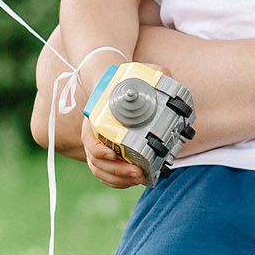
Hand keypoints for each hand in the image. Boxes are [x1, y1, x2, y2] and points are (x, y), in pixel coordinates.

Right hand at [76, 57, 146, 187]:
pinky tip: (133, 181)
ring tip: (140, 177)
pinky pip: (107, 175)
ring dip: (119, 179)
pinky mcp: (107, 157)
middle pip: (97, 161)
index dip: (98, 150)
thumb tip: (164, 74)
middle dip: (117, 171)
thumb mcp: (138, 73)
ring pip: (101, 171)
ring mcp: (98, 147)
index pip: (89, 139)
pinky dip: (118, 182)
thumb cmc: (126, 84)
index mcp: (95, 118)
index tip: (112, 154)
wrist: (117, 89)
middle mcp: (93, 135)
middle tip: (138, 171)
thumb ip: (152, 72)